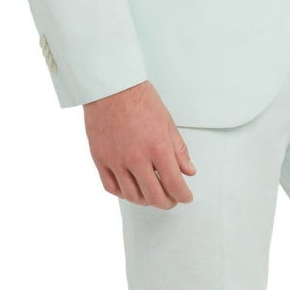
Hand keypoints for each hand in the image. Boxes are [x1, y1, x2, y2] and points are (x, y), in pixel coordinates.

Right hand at [83, 80, 197, 208]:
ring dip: (145, 201)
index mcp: (157, 147)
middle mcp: (136, 157)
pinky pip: (111, 187)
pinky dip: (123, 194)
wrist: (111, 86)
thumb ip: (179, 151)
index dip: (183, 196)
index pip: (174, 184)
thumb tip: (188, 171)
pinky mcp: (100, 159)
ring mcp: (116, 160)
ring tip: (152, 195)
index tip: (186, 197)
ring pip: (132, 196)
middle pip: (154, 196)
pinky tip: (130, 190)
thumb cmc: (139, 99)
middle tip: (171, 200)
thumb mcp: (168, 123)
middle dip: (167, 203)